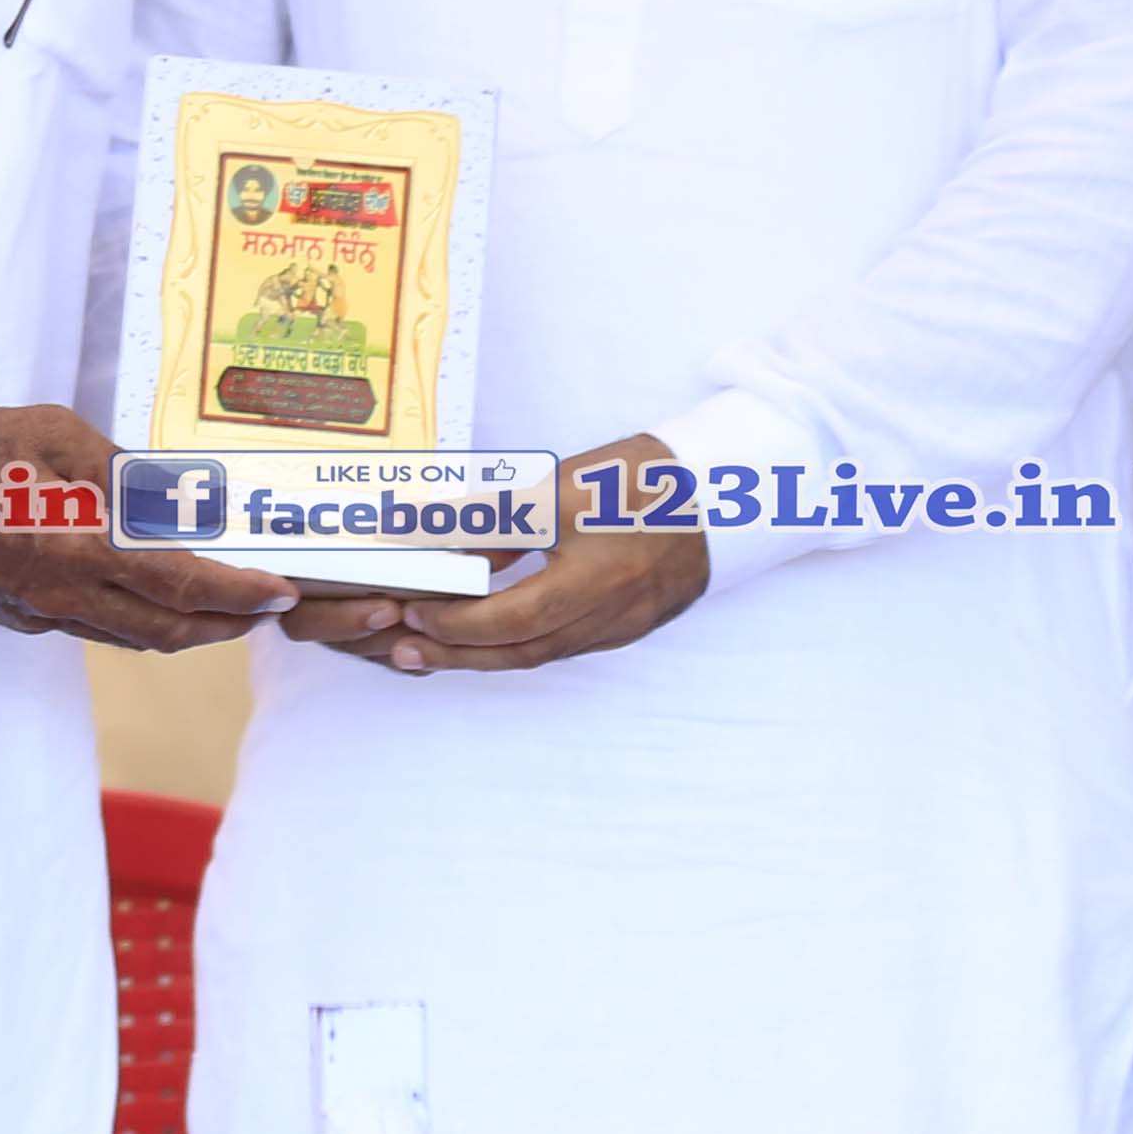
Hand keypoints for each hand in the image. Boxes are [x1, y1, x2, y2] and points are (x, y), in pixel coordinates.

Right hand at [0, 405, 296, 651]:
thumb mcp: (55, 434)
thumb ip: (121, 470)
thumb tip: (172, 498)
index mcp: (83, 548)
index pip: (187, 586)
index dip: (244, 594)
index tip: (283, 592)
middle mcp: (69, 595)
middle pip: (169, 632)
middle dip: (226, 626)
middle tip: (263, 610)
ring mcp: (41, 611)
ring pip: (132, 638)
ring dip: (184, 631)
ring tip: (217, 609)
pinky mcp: (17, 615)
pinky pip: (92, 627)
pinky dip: (133, 620)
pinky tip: (141, 597)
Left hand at [284, 431, 705, 678]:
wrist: (731, 491)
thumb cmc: (647, 480)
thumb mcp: (565, 486)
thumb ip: (497, 513)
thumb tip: (427, 528)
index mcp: (597, 580)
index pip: (512, 617)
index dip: (457, 619)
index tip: (411, 607)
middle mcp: (609, 615)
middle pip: (520, 649)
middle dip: (456, 650)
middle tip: (401, 645)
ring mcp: (622, 625)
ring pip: (539, 651)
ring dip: (481, 652)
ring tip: (427, 646)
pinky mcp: (628, 623)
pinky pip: (561, 644)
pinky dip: (515, 643)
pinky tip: (486, 633)